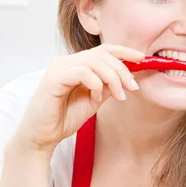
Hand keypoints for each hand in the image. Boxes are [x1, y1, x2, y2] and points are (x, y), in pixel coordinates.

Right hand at [14, 44, 143, 153]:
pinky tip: (97, 98)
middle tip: (133, 88)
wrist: (43, 136)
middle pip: (102, 54)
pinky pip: (82, 72)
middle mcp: (66, 62)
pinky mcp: (54, 78)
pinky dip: (96, 84)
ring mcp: (59, 68)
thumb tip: (129, 76)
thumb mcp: (94, 100)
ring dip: (113, 78)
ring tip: (119, 97)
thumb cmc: (64, 118)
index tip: (142, 59)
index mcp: (76, 64)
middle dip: (122, 70)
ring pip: (94, 61)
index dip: (124, 51)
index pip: (103, 50)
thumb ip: (108, 87)